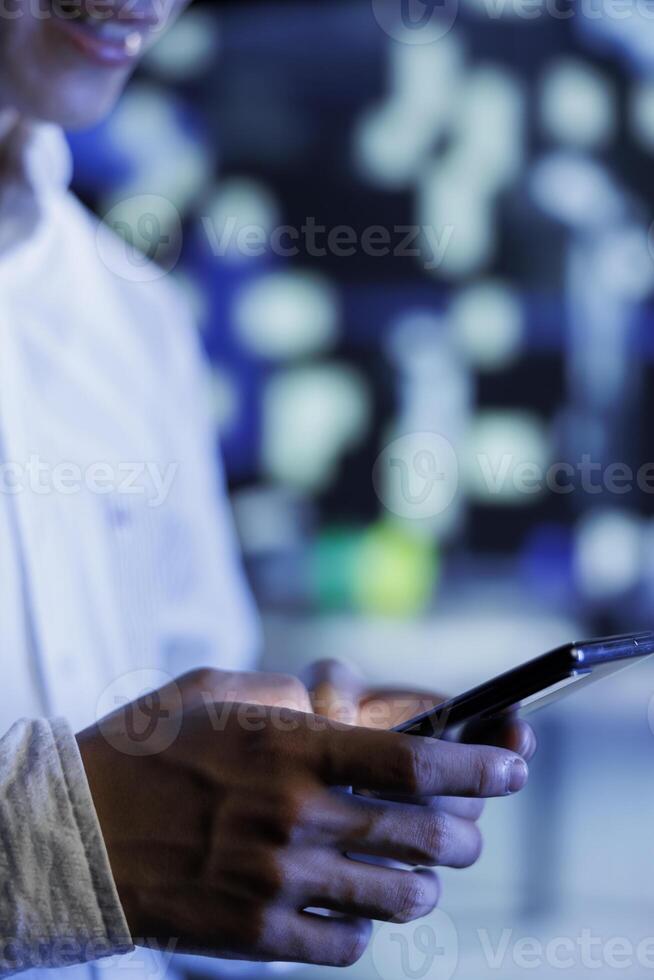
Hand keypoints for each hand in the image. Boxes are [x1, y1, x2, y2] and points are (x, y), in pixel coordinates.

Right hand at [77, 668, 528, 966]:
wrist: (72, 832)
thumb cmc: (145, 749)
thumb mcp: (215, 689)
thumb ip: (291, 693)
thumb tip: (351, 705)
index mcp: (291, 748)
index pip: (417, 761)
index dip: (481, 764)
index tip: (514, 764)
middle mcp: (297, 816)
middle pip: (428, 834)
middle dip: (467, 829)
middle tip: (464, 823)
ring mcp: (280, 882)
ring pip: (405, 895)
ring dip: (425, 879)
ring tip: (415, 867)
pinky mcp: (259, 935)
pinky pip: (351, 943)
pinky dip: (367, 923)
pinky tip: (352, 903)